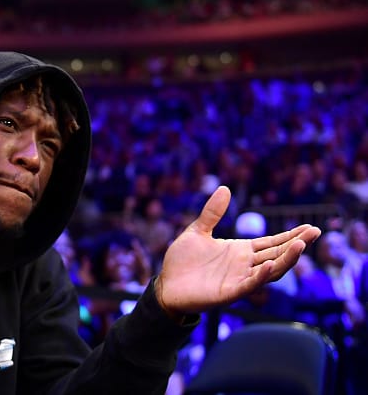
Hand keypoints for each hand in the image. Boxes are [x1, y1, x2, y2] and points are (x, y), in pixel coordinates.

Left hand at [156, 186, 320, 314]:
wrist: (166, 285)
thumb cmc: (182, 262)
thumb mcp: (197, 231)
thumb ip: (212, 213)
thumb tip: (225, 188)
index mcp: (240, 251)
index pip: (271, 243)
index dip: (290, 236)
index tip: (310, 227)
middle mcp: (244, 266)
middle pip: (276, 255)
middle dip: (296, 244)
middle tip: (315, 232)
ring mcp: (238, 280)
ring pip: (269, 271)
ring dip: (285, 260)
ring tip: (300, 246)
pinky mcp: (228, 293)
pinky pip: (249, 285)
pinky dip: (261, 276)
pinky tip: (270, 265)